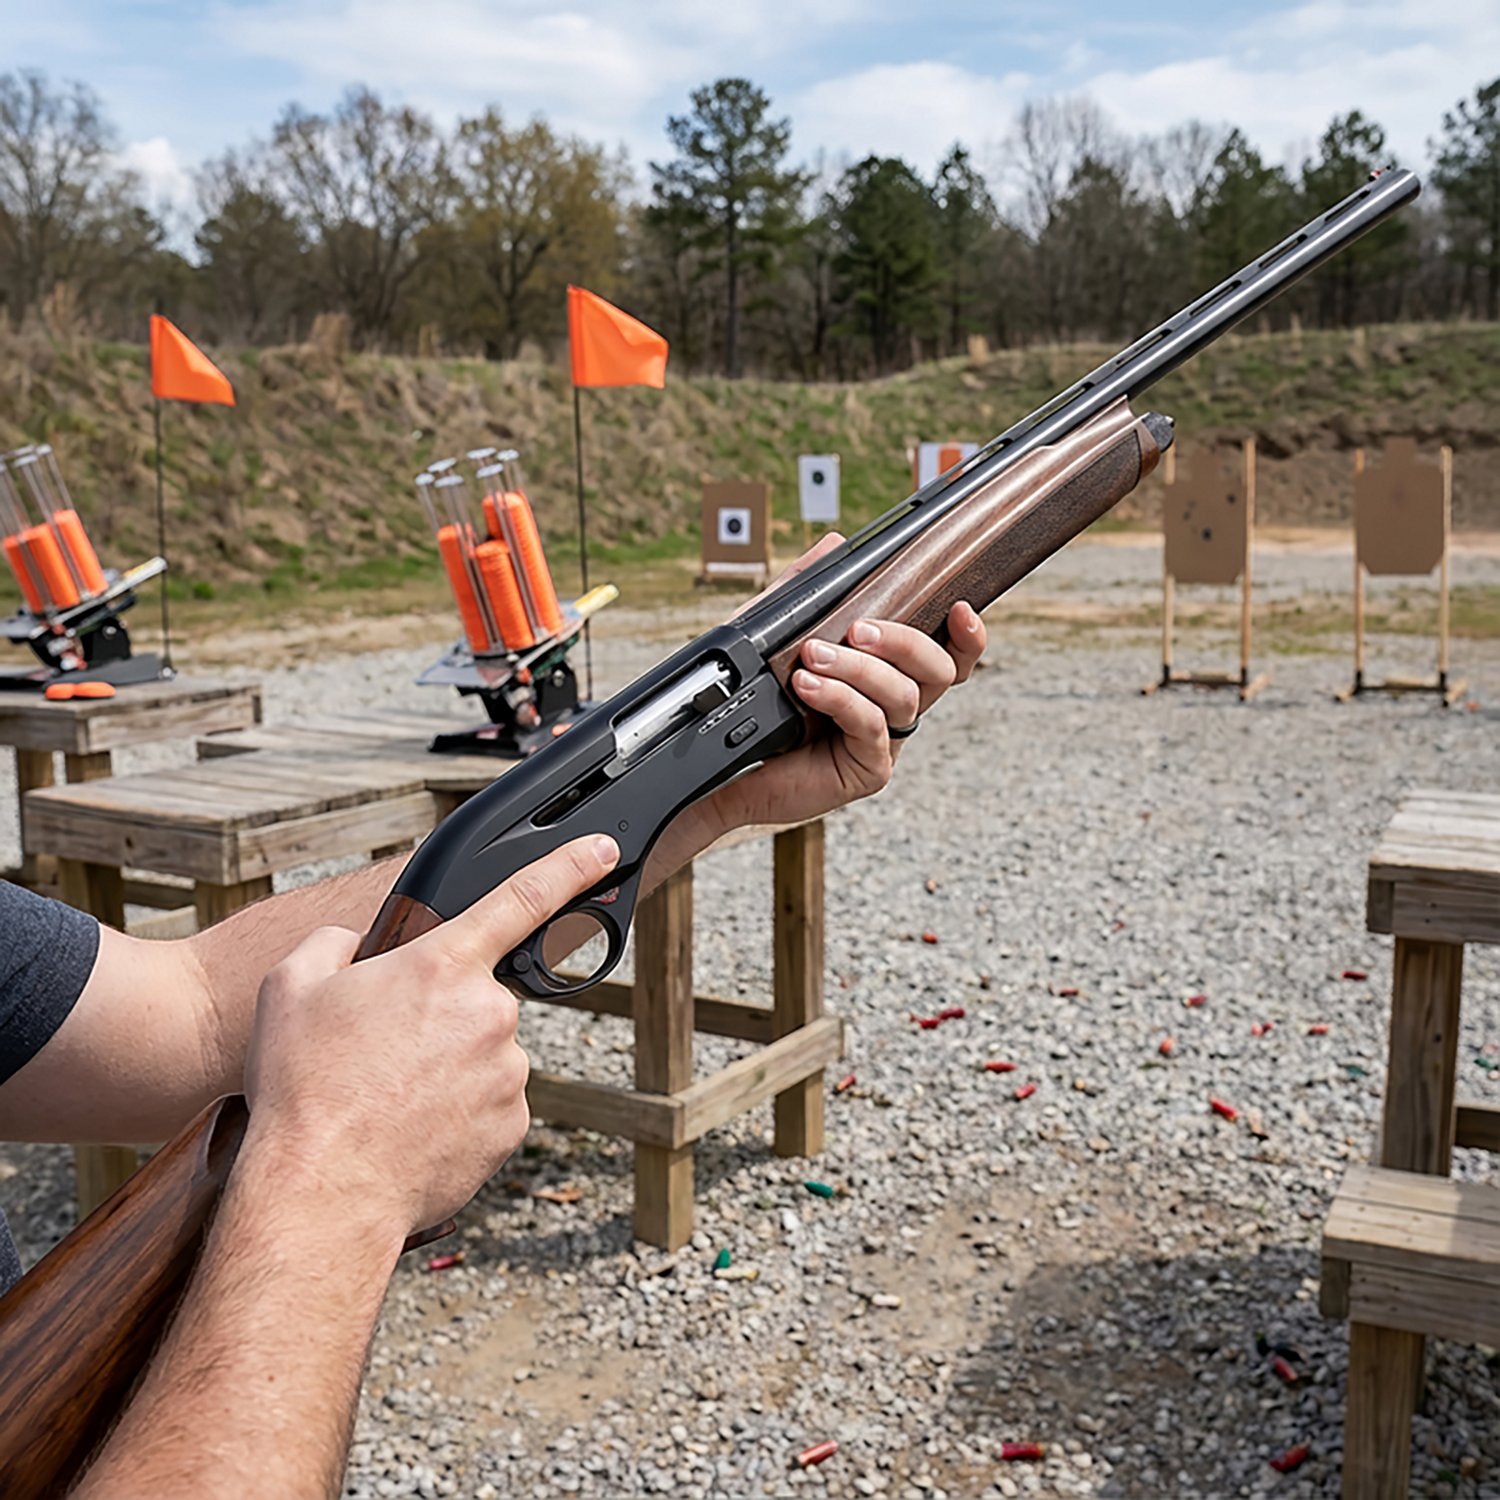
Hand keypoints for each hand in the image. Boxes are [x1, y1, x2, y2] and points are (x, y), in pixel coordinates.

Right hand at [242, 834, 619, 1237]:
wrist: (324, 1193)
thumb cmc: (304, 1090)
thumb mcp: (290, 988)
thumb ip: (333, 944)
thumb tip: (357, 946)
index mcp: (443, 965)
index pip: (521, 898)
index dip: (569, 867)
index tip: (602, 850)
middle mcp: (489, 1013)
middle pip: (475, 999)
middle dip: (438, 1017)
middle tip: (383, 1054)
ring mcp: (507, 1072)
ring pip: (482, 1055)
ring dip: (446, 1069)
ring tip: (388, 1100)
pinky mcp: (513, 1126)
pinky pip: (489, 1105)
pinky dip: (457, 1114)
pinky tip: (413, 1130)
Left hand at [705, 536, 986, 832]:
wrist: (720, 757)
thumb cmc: (754, 698)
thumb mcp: (776, 629)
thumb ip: (807, 587)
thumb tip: (836, 544)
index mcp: (886, 675)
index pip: (945, 655)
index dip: (966, 636)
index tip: (960, 608)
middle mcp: (893, 708)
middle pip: (938, 671)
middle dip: (903, 641)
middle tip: (856, 629)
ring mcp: (885, 741)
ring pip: (903, 695)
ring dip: (858, 668)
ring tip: (811, 658)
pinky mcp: (867, 770)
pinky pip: (872, 726)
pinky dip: (842, 698)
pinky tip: (808, 686)